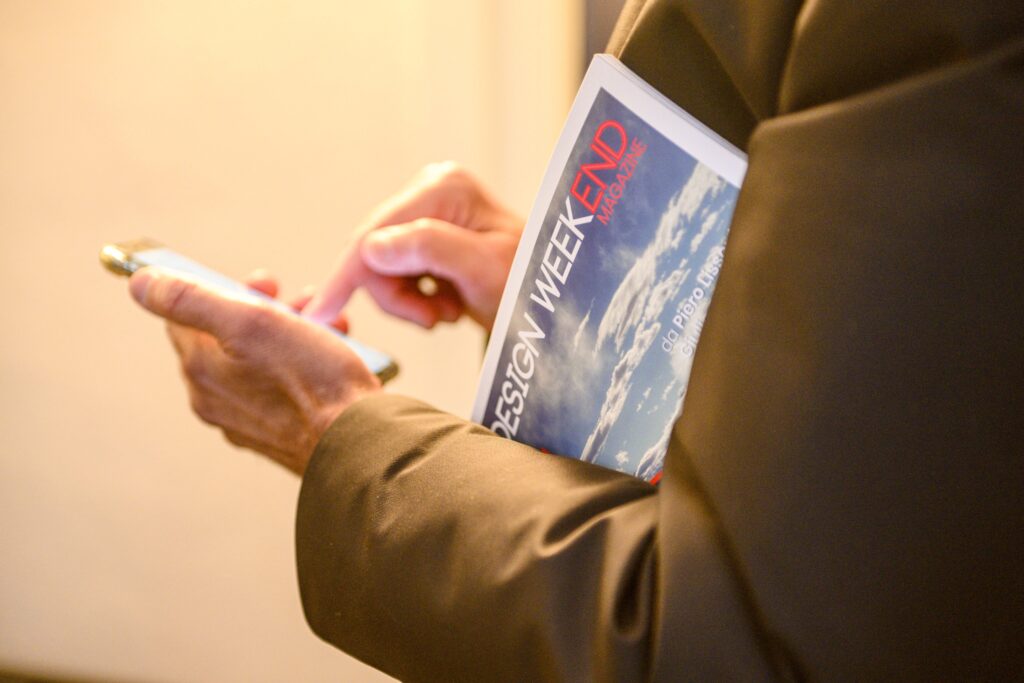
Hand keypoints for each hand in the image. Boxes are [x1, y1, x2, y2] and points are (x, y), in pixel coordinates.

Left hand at [130, 267, 379, 474]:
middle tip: (296, 299)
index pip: (185, 318)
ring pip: (257, 361)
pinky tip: (332, 356)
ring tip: (325, 325)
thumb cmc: (314, 382)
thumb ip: (191, 300)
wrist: (359, 442)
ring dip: (288, 333)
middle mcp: (215, 401)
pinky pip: (280, 388)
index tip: (257, 283)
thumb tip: (140, 284)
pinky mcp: (279, 434)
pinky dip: (302, 365)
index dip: (220, 290)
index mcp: (201, 372)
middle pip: (225, 339)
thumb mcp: (252, 323)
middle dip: (261, 310)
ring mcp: (247, 421)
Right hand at [303, 161, 522, 331]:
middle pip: (374, 251)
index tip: (319, 314)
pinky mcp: (429, 237)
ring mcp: (430, 213)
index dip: (345, 275)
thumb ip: (430, 251)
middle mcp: (432, 191)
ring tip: (447, 312)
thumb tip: (372, 248)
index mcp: (443, 188)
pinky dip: (417, 299)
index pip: (376, 234)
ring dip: (410, 301)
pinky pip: (398, 274)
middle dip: (396, 294)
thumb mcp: (483, 271)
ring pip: (383, 269)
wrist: (552, 303)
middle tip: (433, 319)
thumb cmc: (531, 286)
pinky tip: (447, 304)